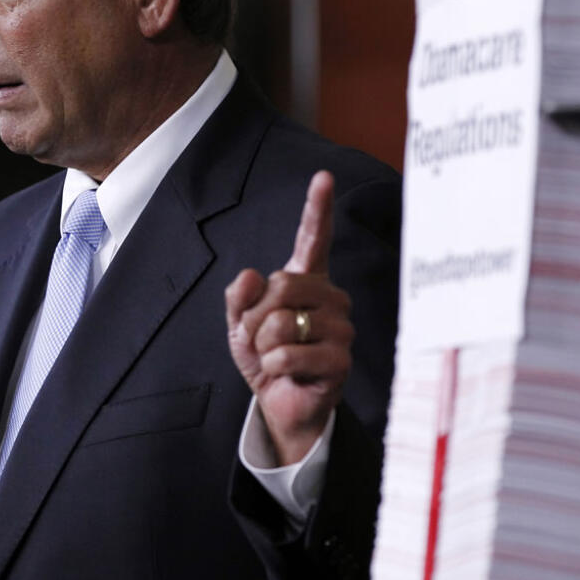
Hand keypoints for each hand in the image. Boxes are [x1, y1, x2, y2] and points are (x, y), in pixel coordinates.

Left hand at [226, 170, 353, 465]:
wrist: (280, 403)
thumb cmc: (266, 357)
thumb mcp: (240, 324)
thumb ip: (239, 296)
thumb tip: (253, 276)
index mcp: (307, 281)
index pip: (313, 239)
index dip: (318, 208)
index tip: (324, 177)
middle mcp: (330, 299)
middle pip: (282, 285)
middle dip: (256, 317)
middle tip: (261, 339)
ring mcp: (340, 329)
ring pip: (282, 323)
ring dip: (263, 346)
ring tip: (276, 358)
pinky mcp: (340, 360)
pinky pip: (288, 354)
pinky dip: (273, 367)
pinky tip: (287, 375)